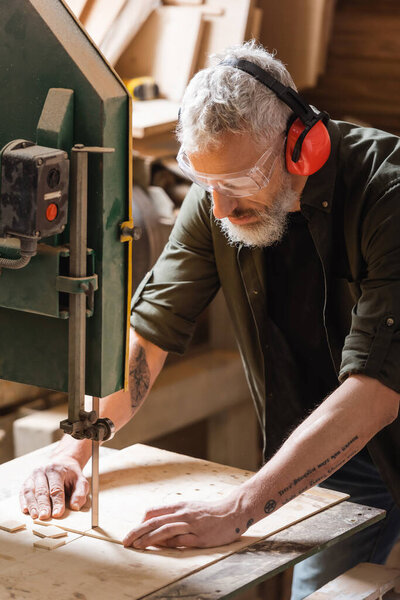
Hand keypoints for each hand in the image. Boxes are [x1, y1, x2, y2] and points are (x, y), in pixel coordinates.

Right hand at [19, 455, 88, 519]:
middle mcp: (43, 471)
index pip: (56, 488)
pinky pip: (23, 492)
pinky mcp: (27, 481)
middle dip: (43, 505)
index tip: (57, 513)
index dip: (57, 502)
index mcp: (57, 470)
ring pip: (30, 491)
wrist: (62, 462)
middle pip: (42, 490)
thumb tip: (75, 506)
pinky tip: (25, 510)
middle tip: (44, 517)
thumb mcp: (80, 481)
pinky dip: (23, 501)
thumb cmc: (71, 474)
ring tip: (35, 516)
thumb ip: (80, 493)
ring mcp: (33, 475)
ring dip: (32, 505)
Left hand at [123, 494, 248, 549]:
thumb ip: (174, 516)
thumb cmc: (209, 512)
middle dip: (137, 531)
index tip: (135, 532)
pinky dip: (169, 544)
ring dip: (149, 538)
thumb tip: (157, 527)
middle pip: (155, 521)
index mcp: (179, 506)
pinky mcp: (199, 537)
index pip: (154, 512)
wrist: (232, 512)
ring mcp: (191, 525)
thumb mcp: (190, 508)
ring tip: (137, 546)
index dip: (141, 522)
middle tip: (125, 541)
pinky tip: (160, 549)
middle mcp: (183, 514)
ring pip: (165, 530)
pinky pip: (181, 540)